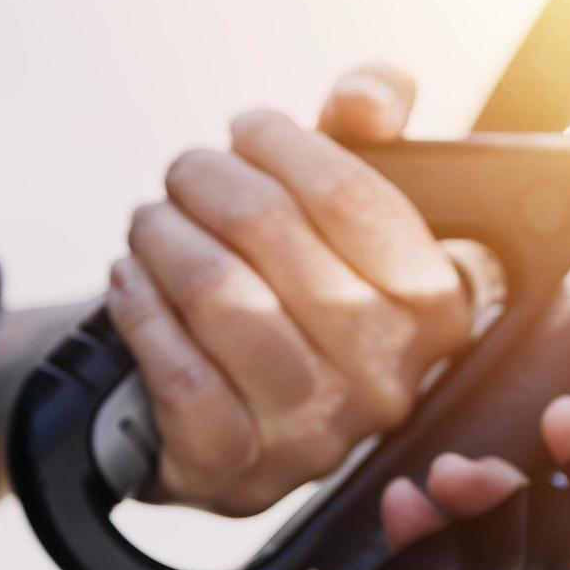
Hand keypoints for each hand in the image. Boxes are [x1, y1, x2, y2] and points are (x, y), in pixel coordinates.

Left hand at [106, 63, 468, 515]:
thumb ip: (373, 128)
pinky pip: (177, 372)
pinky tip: (132, 283)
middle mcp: (390, 377)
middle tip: (184, 173)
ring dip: (162, 238)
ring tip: (152, 223)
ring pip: (219, 297)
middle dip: (206, 180)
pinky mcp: (244, 470)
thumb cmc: (305, 294)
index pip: (351, 196)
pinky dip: (140, 311)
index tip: (248, 130)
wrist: (251, 420)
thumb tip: (368, 99)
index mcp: (437, 309)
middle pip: (270, 233)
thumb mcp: (352, 210)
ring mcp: (319, 432)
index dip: (281, 143)